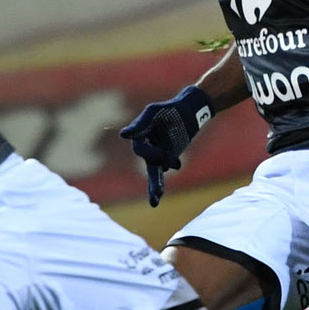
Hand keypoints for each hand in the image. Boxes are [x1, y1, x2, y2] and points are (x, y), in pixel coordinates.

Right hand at [119, 85, 213, 206]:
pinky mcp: (169, 157)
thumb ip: (139, 125)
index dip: (151, 152)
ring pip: (155, 173)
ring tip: (156, 199)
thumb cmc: (167, 109)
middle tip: (156, 196)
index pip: (140, 150)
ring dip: (156, 186)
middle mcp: (146, 148)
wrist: (186, 112)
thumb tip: (122, 135)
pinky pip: (166, 168)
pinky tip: (174, 168)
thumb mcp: (153, 113)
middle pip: (148, 167)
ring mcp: (158, 155)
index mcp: (138, 137)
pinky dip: (170, 168)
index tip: (162, 150)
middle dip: (152, 183)